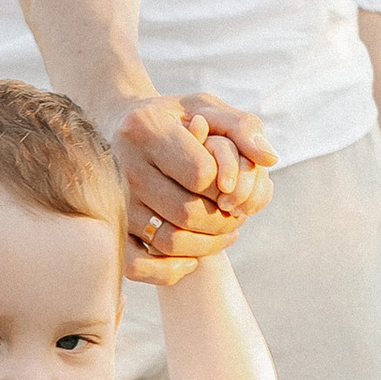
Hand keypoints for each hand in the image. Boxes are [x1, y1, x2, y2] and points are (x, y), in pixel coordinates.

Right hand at [112, 91, 275, 282]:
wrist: (120, 127)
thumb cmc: (174, 119)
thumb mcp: (208, 108)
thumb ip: (243, 127)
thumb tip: (269, 159)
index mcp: (146, 128)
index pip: (202, 174)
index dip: (229, 185)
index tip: (232, 184)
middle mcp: (124, 165)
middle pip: (188, 212)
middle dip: (223, 219)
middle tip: (237, 214)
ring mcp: (114, 200)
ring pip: (168, 241)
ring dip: (207, 246)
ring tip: (224, 233)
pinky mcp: (111, 228)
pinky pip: (136, 265)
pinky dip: (168, 271)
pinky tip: (191, 259)